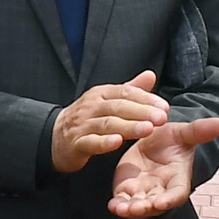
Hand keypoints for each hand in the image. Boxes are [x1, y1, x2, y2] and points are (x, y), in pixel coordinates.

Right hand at [52, 72, 172, 172]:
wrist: (54, 136)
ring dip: (128, 126)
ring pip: (107, 124)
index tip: (164, 107)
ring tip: (147, 130)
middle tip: (161, 118)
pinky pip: (91, 142)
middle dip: (142, 112)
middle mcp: (91, 106)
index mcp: (101, 94)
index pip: (126, 93)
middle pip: (119, 107)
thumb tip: (151, 75)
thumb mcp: (107, 100)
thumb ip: (131, 89)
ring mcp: (82, 124)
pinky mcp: (76, 143)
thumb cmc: (87, 118)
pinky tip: (117, 143)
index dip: (146, 99)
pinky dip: (104, 142)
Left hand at [108, 109, 218, 217]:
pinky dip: (118, 205)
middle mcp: (161, 190)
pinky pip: (123, 201)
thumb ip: (199, 131)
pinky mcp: (128, 190)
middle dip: (146, 208)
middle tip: (137, 208)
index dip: (170, 199)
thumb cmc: (173, 141)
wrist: (155, 141)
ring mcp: (144, 192)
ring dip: (129, 209)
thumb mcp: (183, 133)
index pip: (177, 193)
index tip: (162, 201)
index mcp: (177, 179)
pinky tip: (112, 205)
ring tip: (120, 208)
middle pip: (155, 205)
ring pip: (137, 206)